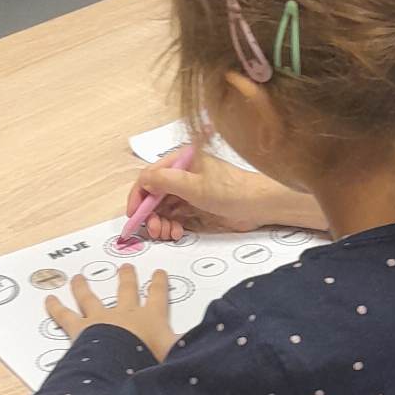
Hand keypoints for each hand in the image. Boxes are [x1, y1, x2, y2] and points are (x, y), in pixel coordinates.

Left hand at [46, 264, 176, 360]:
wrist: (123, 368)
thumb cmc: (151, 361)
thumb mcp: (177, 354)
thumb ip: (188, 349)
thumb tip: (207, 346)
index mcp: (151, 318)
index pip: (158, 296)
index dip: (159, 283)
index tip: (158, 272)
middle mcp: (126, 313)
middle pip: (126, 290)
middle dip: (126, 278)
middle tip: (125, 266)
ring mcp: (101, 319)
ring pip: (90, 298)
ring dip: (84, 287)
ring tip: (78, 278)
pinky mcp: (81, 329)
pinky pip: (65, 316)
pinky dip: (56, 307)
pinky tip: (48, 299)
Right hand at [125, 151, 326, 240]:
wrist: (260, 205)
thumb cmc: (229, 190)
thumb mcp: (194, 185)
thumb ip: (164, 181)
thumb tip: (143, 180)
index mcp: (181, 161)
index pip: (149, 176)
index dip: (138, 196)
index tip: (134, 216)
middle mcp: (183, 174)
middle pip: (154, 194)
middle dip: (150, 214)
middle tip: (154, 231)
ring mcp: (190, 191)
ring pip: (164, 208)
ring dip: (161, 222)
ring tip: (168, 234)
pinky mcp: (197, 206)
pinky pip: (176, 217)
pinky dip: (172, 226)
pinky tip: (177, 233)